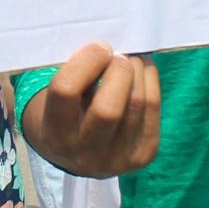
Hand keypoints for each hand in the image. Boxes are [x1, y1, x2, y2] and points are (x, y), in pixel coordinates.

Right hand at [23, 42, 160, 178]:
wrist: (75, 154)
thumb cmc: (63, 112)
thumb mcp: (54, 97)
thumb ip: (75, 75)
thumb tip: (109, 48)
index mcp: (54, 136)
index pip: (66, 91)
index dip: (86, 60)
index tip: (98, 47)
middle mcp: (84, 154)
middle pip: (108, 108)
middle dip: (118, 70)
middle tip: (118, 56)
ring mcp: (117, 160)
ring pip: (137, 104)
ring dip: (137, 71)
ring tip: (130, 60)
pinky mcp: (143, 156)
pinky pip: (153, 109)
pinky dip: (150, 81)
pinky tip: (142, 71)